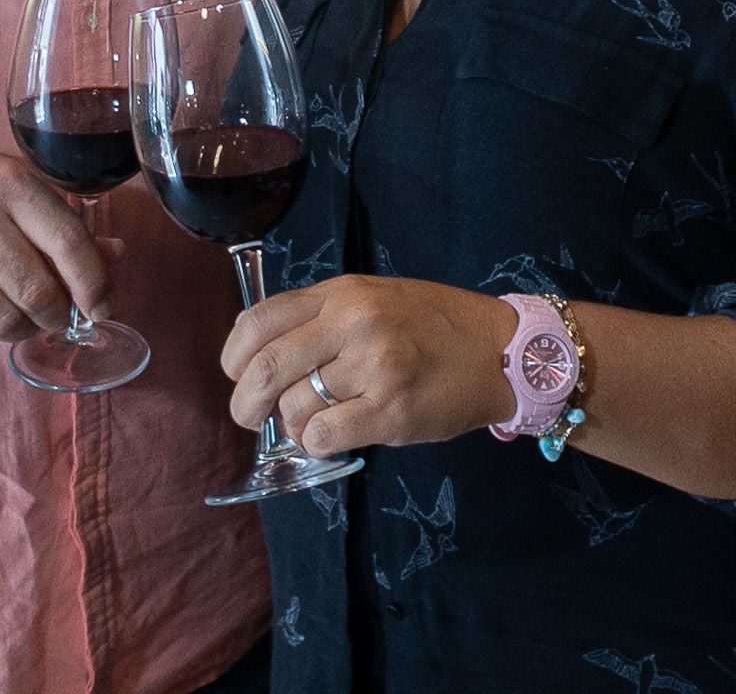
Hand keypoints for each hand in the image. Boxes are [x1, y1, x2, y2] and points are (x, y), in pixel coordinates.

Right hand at [0, 141, 105, 352]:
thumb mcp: (16, 188)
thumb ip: (63, 226)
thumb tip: (115, 257)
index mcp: (10, 183)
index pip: (69, 243)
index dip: (95, 284)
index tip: (102, 307)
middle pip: (38, 293)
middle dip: (57, 314)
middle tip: (54, 313)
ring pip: (5, 323)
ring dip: (22, 329)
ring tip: (18, 314)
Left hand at [221, 276, 518, 458]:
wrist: (501, 351)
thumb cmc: (435, 325)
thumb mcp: (376, 298)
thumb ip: (324, 318)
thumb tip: (264, 360)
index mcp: (344, 292)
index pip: (259, 320)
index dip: (233, 356)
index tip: (236, 376)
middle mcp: (355, 322)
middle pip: (266, 368)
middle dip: (244, 404)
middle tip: (249, 419)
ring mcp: (374, 365)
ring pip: (295, 407)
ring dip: (293, 426)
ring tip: (316, 423)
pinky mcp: (391, 409)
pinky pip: (324, 435)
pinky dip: (317, 443)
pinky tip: (334, 436)